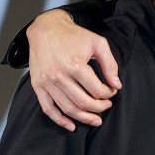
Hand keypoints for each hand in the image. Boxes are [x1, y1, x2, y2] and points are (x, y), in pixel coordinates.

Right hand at [27, 9, 120, 130]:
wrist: (45, 29)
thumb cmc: (73, 36)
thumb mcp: (97, 43)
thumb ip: (110, 64)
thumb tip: (116, 85)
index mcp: (75, 65)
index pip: (97, 90)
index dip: (108, 94)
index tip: (112, 91)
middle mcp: (59, 76)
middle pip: (84, 102)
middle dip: (99, 108)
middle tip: (106, 106)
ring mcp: (47, 82)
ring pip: (68, 109)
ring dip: (84, 118)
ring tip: (95, 120)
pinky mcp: (38, 86)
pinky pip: (48, 109)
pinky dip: (60, 120)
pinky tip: (71, 125)